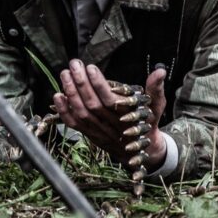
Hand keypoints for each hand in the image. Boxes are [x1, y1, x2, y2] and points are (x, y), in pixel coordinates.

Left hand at [53, 60, 167, 173]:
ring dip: (71, 93)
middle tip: (74, 65)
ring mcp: (99, 132)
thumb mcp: (156, 106)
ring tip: (65, 74)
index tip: (91, 68)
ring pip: (82, 113)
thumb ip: (155, 89)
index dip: (98, 84)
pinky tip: (58, 96)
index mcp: (128, 117)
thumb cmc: (148, 124)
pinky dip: (64, 111)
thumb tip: (160, 71)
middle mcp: (112, 126)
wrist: (142, 153)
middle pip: (92, 104)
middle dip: (81, 83)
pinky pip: (74, 125)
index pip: (110, 100)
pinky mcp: (90, 135)